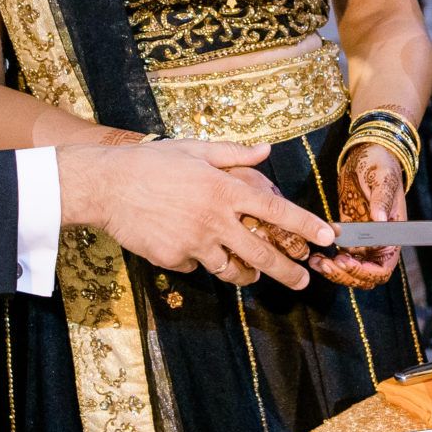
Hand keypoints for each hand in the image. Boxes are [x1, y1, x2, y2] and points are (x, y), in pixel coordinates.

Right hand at [57, 138, 331, 290]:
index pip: (276, 211)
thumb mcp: (196, 150)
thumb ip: (234, 155)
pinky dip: (199, 260)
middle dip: (288, 271)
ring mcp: (195, 242)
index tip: (326, 237)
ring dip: (247, 273)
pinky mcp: (174, 259)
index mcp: (225, 190)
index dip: (304, 225)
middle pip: (262, 253)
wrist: (106, 186)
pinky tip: (188, 246)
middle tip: (303, 281)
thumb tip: (266, 152)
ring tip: (253, 273)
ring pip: (232, 269)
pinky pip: (196, 266)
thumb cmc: (152, 163)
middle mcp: (215, 219)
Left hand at [312, 143, 404, 287]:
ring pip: (349, 271)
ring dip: (333, 272)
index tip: (346, 261)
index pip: (382, 268)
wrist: (367, 155)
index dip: (365, 271)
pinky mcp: (348, 235)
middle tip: (326, 264)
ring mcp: (362, 242)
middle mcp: (379, 244)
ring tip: (315, 262)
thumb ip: (382, 199)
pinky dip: (327, 261)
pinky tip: (313, 256)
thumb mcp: (383, 178)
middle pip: (364, 276)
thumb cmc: (381, 165)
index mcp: (393, 236)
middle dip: (345, 275)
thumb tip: (380, 218)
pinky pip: (339, 258)